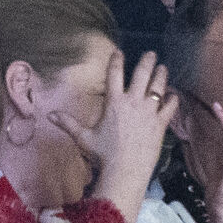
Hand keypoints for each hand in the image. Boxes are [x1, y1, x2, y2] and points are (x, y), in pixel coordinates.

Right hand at [49, 51, 178, 222]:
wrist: (125, 171)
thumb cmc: (103, 155)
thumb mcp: (83, 137)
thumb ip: (68, 123)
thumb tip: (49, 115)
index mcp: (114, 102)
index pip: (114, 74)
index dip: (116, 61)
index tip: (119, 52)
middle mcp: (132, 102)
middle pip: (142, 74)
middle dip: (147, 61)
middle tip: (151, 54)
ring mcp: (149, 112)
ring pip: (158, 87)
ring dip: (161, 75)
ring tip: (163, 68)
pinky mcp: (160, 124)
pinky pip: (170, 107)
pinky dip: (172, 100)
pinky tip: (174, 96)